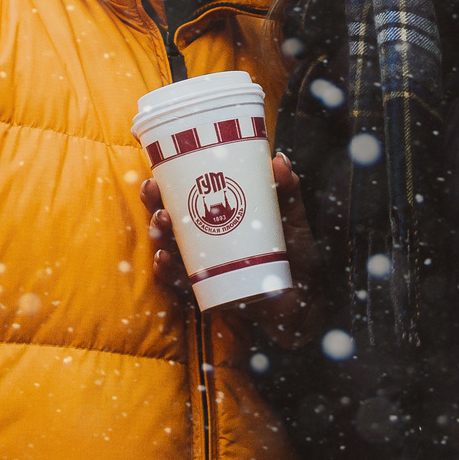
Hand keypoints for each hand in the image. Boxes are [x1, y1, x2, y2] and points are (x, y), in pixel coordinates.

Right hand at [142, 154, 318, 349]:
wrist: (305, 300)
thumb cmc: (296, 256)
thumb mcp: (292, 218)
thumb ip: (287, 190)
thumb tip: (279, 160)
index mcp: (220, 216)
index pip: (185, 195)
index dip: (165, 183)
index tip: (157, 172)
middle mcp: (205, 239)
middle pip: (168, 218)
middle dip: (153, 203)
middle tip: (153, 191)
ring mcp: (203, 264)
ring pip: (168, 245)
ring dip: (158, 232)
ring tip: (162, 222)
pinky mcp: (206, 289)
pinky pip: (178, 281)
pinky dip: (166, 269)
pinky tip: (163, 259)